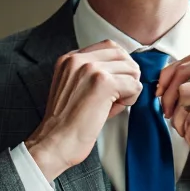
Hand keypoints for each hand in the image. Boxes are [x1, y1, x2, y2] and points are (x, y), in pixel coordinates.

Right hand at [24, 40, 142, 181]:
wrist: (54, 143)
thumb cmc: (66, 123)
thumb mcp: (73, 87)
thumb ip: (93, 74)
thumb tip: (125, 70)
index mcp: (69, 59)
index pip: (109, 47)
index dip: (118, 66)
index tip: (114, 84)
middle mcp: (78, 59)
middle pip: (123, 55)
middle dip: (127, 76)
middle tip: (117, 96)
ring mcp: (90, 69)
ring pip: (131, 69)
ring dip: (129, 88)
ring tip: (114, 103)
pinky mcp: (103, 83)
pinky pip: (134, 85)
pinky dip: (131, 99)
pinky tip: (115, 108)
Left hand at [156, 48, 189, 164]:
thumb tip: (165, 84)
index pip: (188, 59)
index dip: (169, 77)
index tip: (161, 95)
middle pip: (181, 70)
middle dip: (167, 95)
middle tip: (167, 114)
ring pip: (182, 87)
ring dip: (177, 114)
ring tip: (184, 130)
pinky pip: (187, 99)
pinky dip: (186, 120)